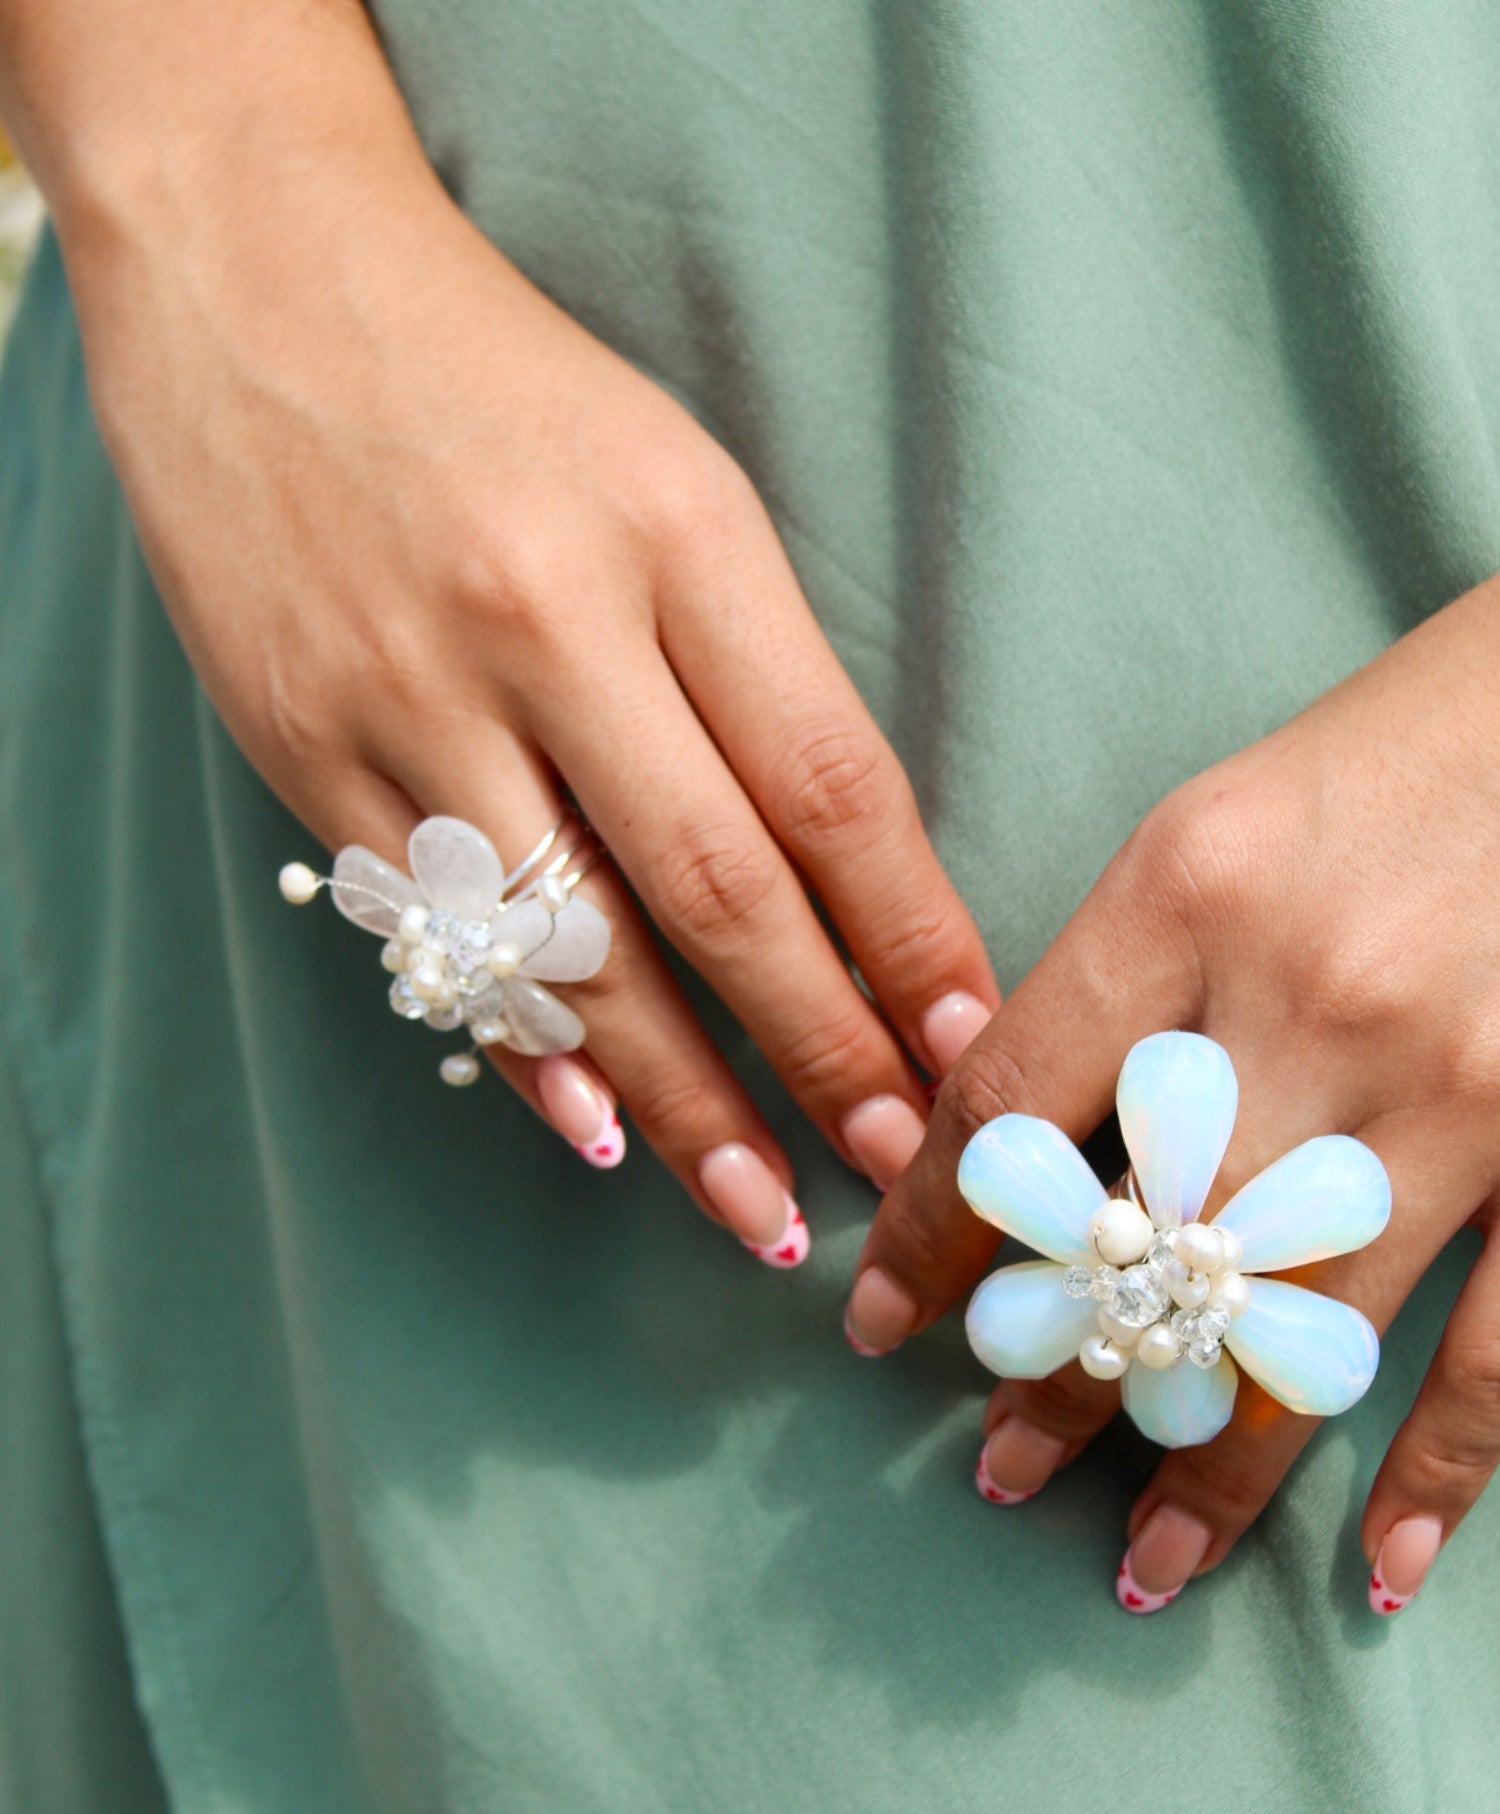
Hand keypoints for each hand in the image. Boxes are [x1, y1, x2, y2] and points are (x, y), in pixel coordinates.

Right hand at [50, 3, 995, 1258]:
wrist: (263, 281)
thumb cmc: (503, 381)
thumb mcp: (673, 474)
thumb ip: (752, 661)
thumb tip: (837, 876)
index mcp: (678, 534)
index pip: (831, 783)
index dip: (911, 937)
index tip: (969, 1043)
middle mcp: (548, 621)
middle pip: (721, 889)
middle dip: (825, 1049)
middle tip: (898, 1162)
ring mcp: (413, 693)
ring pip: (577, 947)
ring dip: (685, 1103)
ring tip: (763, 1211)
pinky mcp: (307, 744)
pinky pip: (440, 936)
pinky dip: (527, 1050)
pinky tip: (595, 1133)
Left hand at [848, 572, 1499, 1608]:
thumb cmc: (1384, 754)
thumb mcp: (1208, 827)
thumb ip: (1109, 979)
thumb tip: (1009, 1140)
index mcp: (1189, 891)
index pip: (1009, 1104)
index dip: (931, 1234)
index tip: (884, 1323)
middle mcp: (1312, 998)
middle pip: (1139, 1243)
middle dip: (1057, 1375)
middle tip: (992, 1463)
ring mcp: (1455, 1086)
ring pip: (1298, 1329)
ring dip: (1206, 1463)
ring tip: (1132, 1555)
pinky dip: (1437, 1476)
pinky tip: (1380, 1574)